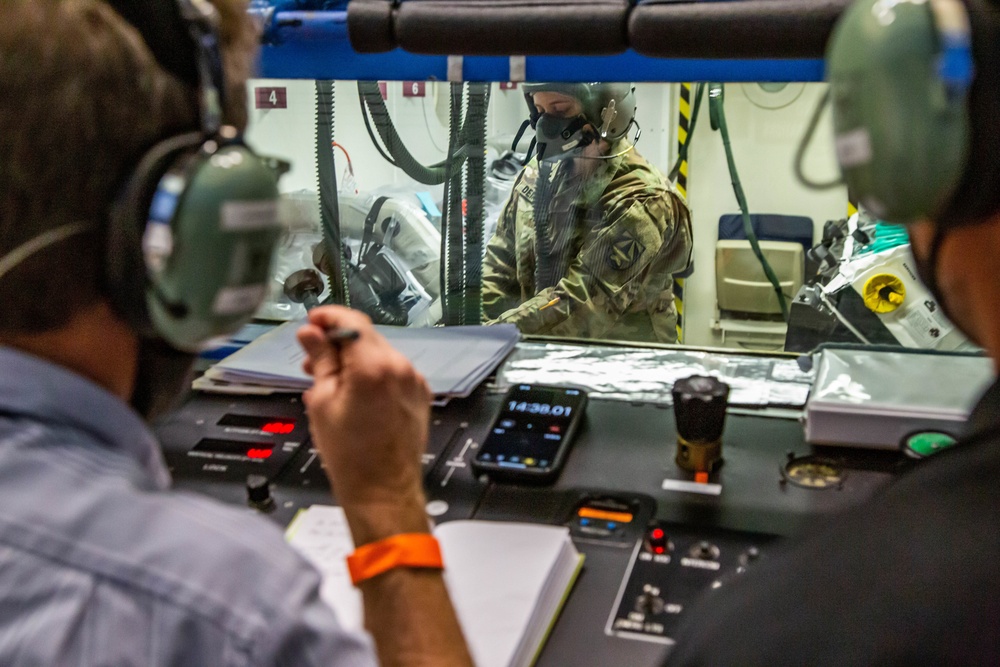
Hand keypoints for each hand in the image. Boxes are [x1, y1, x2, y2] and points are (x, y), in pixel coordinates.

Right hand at [297, 306, 431, 543]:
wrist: (383, 490)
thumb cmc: (352, 456)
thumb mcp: (323, 402)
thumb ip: (320, 361)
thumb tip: (311, 335)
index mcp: (374, 367)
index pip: (352, 321)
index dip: (328, 317)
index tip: (313, 321)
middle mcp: (400, 368)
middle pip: (366, 336)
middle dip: (338, 341)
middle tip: (312, 356)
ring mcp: (414, 381)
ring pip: (379, 354)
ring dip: (354, 358)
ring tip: (328, 379)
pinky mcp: (420, 394)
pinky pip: (392, 372)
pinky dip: (372, 373)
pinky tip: (353, 392)